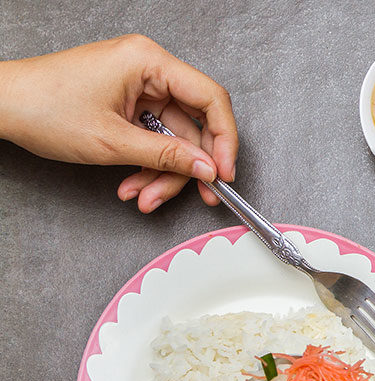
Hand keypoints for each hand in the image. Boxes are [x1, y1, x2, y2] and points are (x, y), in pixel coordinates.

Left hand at [0, 34, 236, 212]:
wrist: (1, 106)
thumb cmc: (42, 107)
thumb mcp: (113, 142)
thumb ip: (168, 157)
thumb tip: (207, 169)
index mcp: (148, 61)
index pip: (210, 99)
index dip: (224, 140)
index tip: (224, 173)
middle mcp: (148, 69)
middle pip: (192, 125)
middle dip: (189, 166)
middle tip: (199, 195)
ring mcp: (138, 86)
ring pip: (173, 138)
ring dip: (163, 173)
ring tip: (144, 196)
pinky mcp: (128, 102)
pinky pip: (154, 138)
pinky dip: (148, 165)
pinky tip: (134, 184)